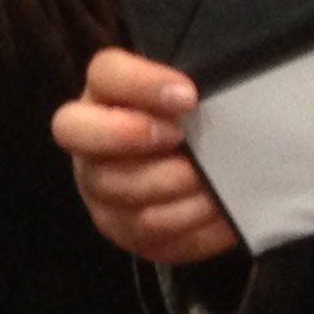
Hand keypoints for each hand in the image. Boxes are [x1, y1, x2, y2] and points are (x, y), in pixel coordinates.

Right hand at [52, 49, 239, 265]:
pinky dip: (199, 228)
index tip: (188, 96)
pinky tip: (225, 214)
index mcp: (103, 95)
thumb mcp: (178, 97)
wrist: (170, 169)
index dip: (141, 84)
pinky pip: (156, 238)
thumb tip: (216, 95)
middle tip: (182, 140)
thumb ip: (186, 90)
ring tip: (219, 186)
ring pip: (129, 199)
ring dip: (182, 194)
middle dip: (138, 139)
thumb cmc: (180, 124)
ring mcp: (100, 194)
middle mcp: (88, 146)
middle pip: (90, 141)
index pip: (105, 75)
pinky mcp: (121, 232)